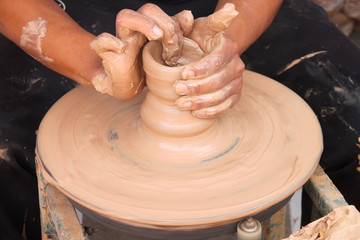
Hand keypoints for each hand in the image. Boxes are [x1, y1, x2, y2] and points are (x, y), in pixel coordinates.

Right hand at [90, 4, 192, 98]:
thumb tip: (188, 15)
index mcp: (149, 28)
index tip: (180, 43)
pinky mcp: (108, 54)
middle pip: (146, 10)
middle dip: (164, 22)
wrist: (125, 85)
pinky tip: (120, 49)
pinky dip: (108, 41)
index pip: (162, 14)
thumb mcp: (165, 53)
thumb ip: (176, 33)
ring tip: (157, 37)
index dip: (173, 23)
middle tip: (173, 42)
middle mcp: (135, 30)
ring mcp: (120, 40)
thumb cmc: (146, 68)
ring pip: (125, 17)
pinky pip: (100, 41)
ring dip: (144, 24)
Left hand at [174, 3, 244, 117]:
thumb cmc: (201, 40)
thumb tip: (230, 9)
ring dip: (201, 103)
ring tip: (182, 105)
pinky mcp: (235, 95)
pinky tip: (196, 113)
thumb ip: (211, 20)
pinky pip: (226, 107)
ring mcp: (237, 82)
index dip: (201, 69)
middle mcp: (237, 65)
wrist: (212, 53)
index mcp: (228, 47)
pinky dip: (212, 112)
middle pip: (219, 81)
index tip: (183, 74)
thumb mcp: (200, 27)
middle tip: (177, 91)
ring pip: (222, 96)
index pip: (217, 60)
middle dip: (197, 88)